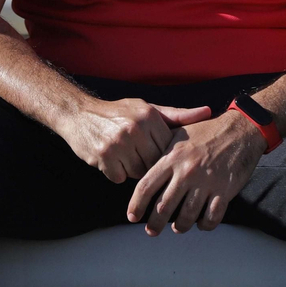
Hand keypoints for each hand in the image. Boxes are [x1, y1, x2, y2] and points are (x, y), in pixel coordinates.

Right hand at [53, 98, 215, 183]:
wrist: (77, 114)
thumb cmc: (116, 113)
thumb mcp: (146, 109)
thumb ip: (177, 115)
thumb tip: (208, 112)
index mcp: (148, 116)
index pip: (168, 148)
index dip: (161, 154)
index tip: (151, 149)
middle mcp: (134, 128)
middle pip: (155, 163)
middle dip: (147, 163)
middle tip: (135, 153)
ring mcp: (118, 143)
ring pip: (139, 173)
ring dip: (131, 169)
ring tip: (122, 154)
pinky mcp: (103, 156)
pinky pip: (120, 178)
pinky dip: (115, 173)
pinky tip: (109, 159)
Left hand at [128, 110, 266, 235]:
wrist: (239, 130)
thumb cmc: (206, 131)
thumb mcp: (178, 135)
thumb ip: (161, 152)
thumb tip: (144, 166)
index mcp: (171, 158)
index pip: (146, 186)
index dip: (136, 205)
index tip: (132, 216)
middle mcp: (186, 173)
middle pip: (164, 206)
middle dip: (155, 223)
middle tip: (151, 231)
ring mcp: (206, 183)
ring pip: (187, 215)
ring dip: (180, 226)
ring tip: (177, 228)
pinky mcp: (225, 191)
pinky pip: (212, 217)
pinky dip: (205, 225)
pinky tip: (201, 224)